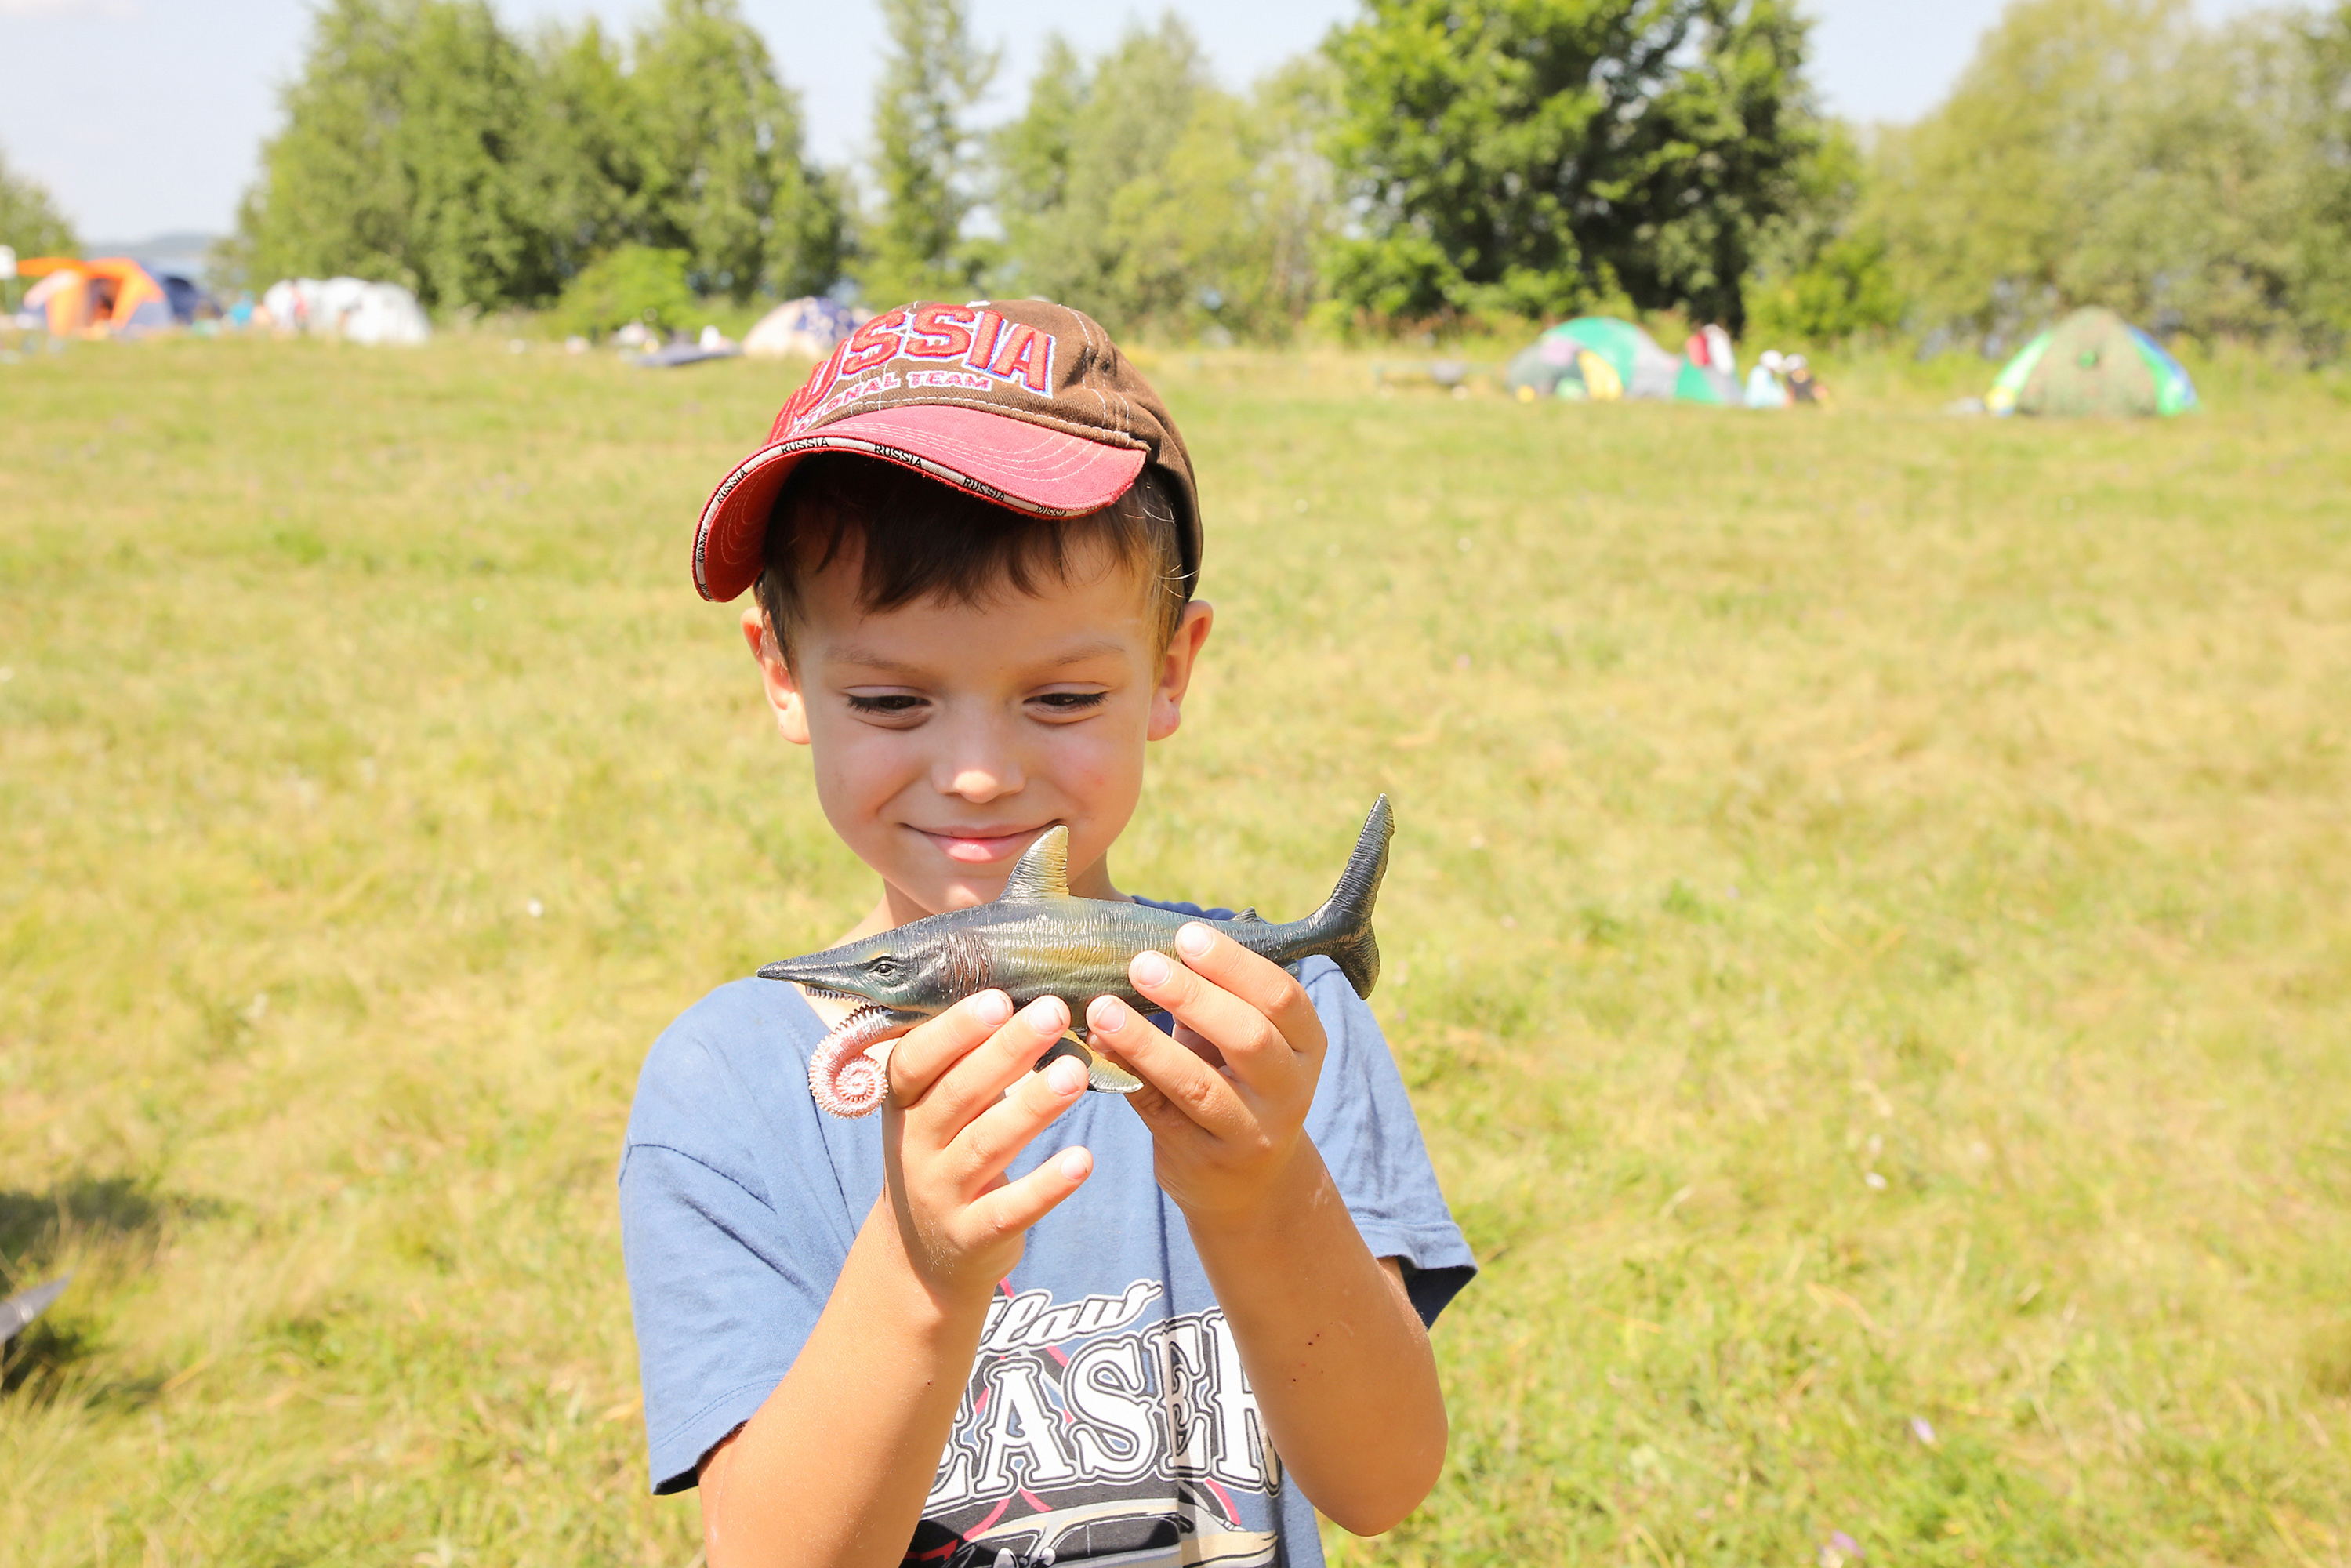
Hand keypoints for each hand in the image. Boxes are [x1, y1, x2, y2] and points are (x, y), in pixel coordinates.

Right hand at [877, 991, 1093, 1307]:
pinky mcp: (972, 1236)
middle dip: (1007, 1051)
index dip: (954, 1030)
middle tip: (1055, 1012)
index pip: (917, 1060)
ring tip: (1076, 1072)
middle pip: (959, 1094)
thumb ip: (964, 1061)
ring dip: (1032, 1107)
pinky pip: (1011, 1208)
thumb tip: (1026, 992)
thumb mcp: (934, 1108)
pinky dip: (1047, 1185)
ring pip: (986, 1145)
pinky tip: (1084, 1160)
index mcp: (904, 1102)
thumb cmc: (944, 1152)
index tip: (999, 997)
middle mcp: (914, 1145)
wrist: (922, 1256)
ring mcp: (940, 1193)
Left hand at [1084, 922, 1325, 1221]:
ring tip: (1102, 1008)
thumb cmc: (1237, 1081)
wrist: (1250, 1183)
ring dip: (1146, 1043)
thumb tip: (1152, 942)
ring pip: (1199, 1084)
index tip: (1187, 935)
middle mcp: (1288, 1090)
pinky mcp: (1204, 1160)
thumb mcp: (1246, 1042)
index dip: (1235, 964)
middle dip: (1192, 996)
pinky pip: (1159, 1113)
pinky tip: (1097, 1047)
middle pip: (1248, 1037)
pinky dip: (1127, 1076)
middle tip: (1142, 964)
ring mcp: (1249, 1131)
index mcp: (1306, 1045)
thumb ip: (1217, 999)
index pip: (1282, 998)